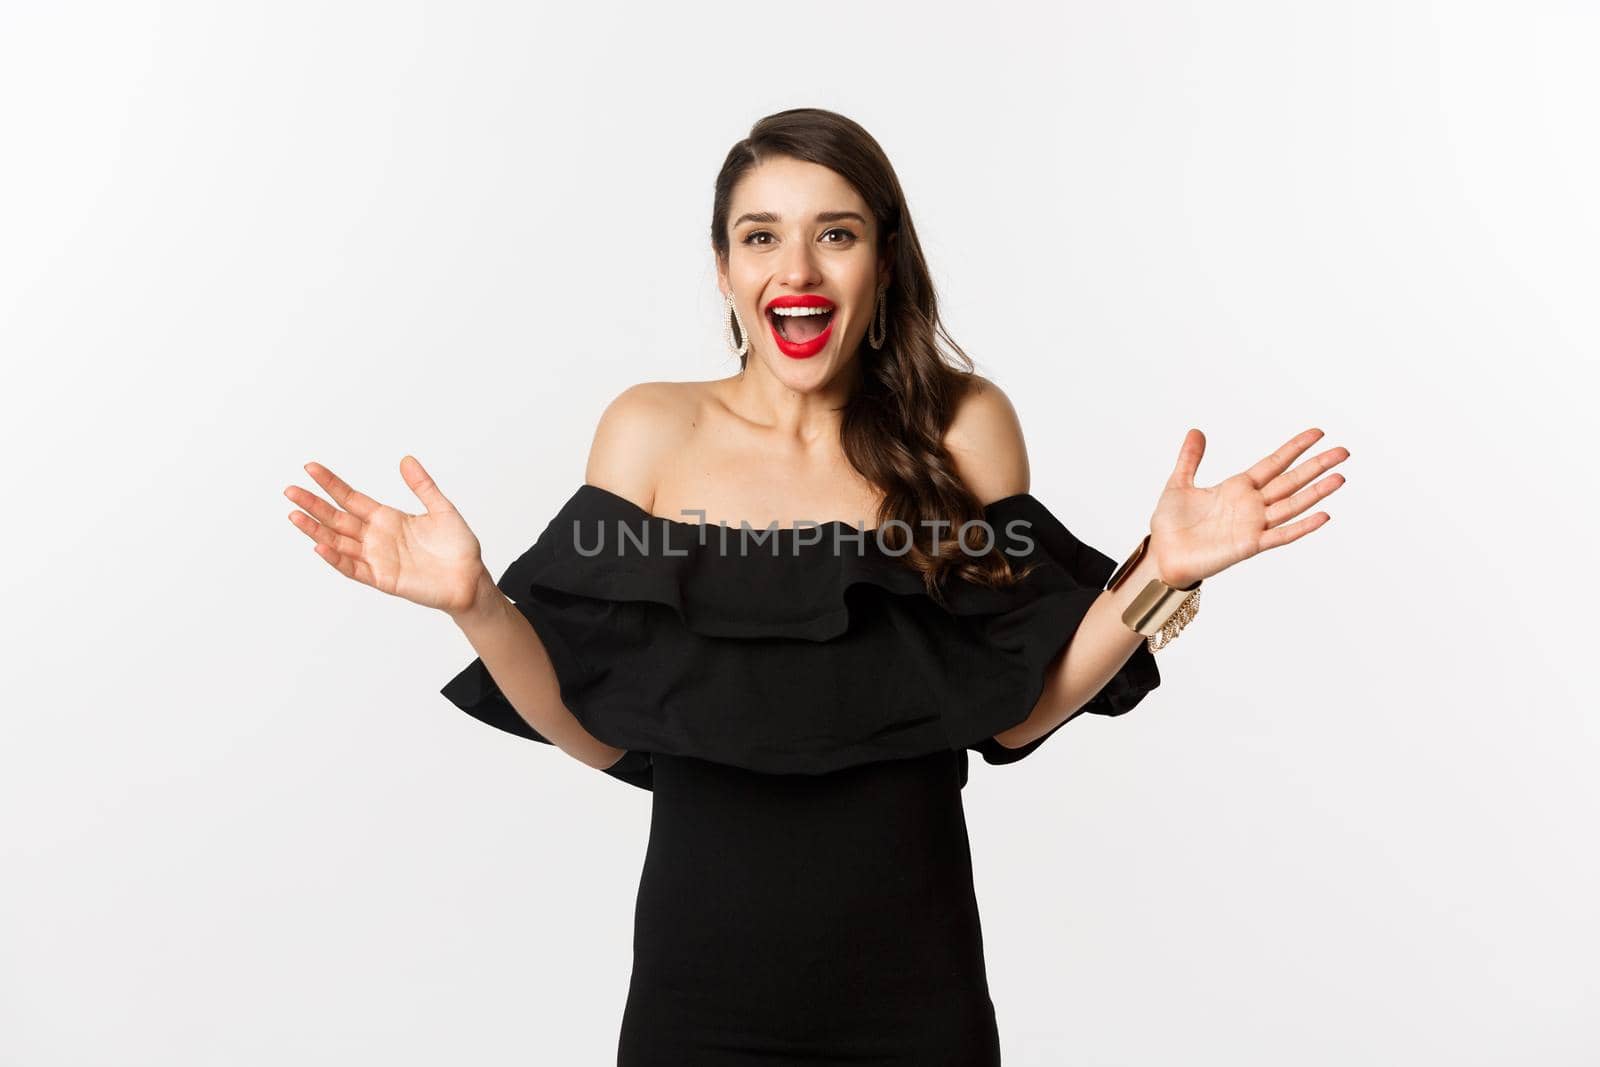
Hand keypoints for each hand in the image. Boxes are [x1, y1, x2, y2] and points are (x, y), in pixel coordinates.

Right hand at [284, 455, 489, 615]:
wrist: (471, 579)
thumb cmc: (458, 547)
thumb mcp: (442, 509)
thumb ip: (423, 486)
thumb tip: (406, 459)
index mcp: (387, 518)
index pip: (351, 498)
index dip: (331, 484)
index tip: (310, 468)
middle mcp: (376, 537)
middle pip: (337, 518)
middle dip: (313, 505)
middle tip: (290, 489)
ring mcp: (377, 558)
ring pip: (338, 542)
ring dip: (316, 530)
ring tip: (294, 514)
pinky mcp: (383, 579)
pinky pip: (354, 568)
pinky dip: (336, 558)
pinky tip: (320, 546)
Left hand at [1147, 427, 1348, 588]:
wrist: (1162, 555)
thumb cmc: (1170, 525)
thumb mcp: (1179, 484)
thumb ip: (1190, 459)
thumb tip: (1196, 431)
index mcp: (1237, 488)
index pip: (1274, 463)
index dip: (1295, 448)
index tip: (1318, 433)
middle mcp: (1251, 505)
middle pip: (1291, 481)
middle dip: (1316, 466)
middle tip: (1344, 451)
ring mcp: (1253, 525)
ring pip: (1292, 505)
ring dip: (1316, 493)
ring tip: (1340, 478)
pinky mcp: (1249, 545)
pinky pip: (1281, 535)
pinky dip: (1302, 527)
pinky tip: (1323, 516)